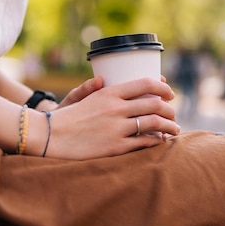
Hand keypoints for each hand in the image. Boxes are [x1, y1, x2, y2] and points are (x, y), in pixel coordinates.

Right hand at [44, 77, 180, 159]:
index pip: (145, 84)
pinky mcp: (116, 147)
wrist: (49, 137)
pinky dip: (157, 140)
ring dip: (169, 126)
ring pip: (154, 123)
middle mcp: (115, 108)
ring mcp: (116, 128)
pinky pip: (144, 142)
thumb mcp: (80, 97)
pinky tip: (160, 141)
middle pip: (154, 104)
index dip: (163, 89)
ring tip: (174, 129)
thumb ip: (93, 87)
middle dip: (170, 109)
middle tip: (174, 114)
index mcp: (109, 93)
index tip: (170, 94)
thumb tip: (102, 79)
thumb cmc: (67, 117)